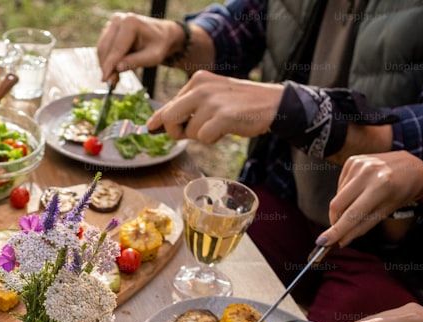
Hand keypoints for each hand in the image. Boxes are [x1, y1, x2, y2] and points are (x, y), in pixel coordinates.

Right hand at [96, 12, 184, 80]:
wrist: (160, 34)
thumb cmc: (159, 45)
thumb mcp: (153, 56)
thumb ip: (136, 62)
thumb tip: (117, 68)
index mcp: (130, 23)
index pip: (116, 48)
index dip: (109, 66)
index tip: (104, 80)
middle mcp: (118, 19)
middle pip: (105, 48)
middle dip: (106, 67)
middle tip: (110, 83)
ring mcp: (112, 23)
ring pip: (101, 49)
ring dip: (105, 65)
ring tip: (114, 78)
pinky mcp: (109, 29)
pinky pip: (103, 48)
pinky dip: (106, 60)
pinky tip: (114, 70)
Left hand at [146, 70, 282, 143]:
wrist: (273, 103)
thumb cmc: (239, 104)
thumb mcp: (211, 97)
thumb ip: (186, 108)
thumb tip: (155, 125)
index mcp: (197, 81)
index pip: (168, 105)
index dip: (158, 120)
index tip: (150, 128)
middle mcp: (201, 88)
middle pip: (169, 118)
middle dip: (175, 132)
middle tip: (191, 134)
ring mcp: (212, 101)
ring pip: (189, 132)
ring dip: (201, 136)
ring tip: (219, 126)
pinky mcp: (223, 116)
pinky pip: (204, 138)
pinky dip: (212, 140)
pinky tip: (225, 130)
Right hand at [321, 152, 422, 246]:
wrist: (412, 165)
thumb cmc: (403, 190)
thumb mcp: (387, 211)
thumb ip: (362, 227)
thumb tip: (341, 240)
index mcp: (380, 186)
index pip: (351, 214)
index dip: (336, 230)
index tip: (322, 242)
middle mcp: (367, 172)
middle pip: (337, 205)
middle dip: (335, 221)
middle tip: (339, 230)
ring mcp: (358, 164)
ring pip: (337, 196)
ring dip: (343, 207)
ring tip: (360, 203)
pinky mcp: (352, 161)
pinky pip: (340, 185)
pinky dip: (345, 194)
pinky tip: (359, 191)